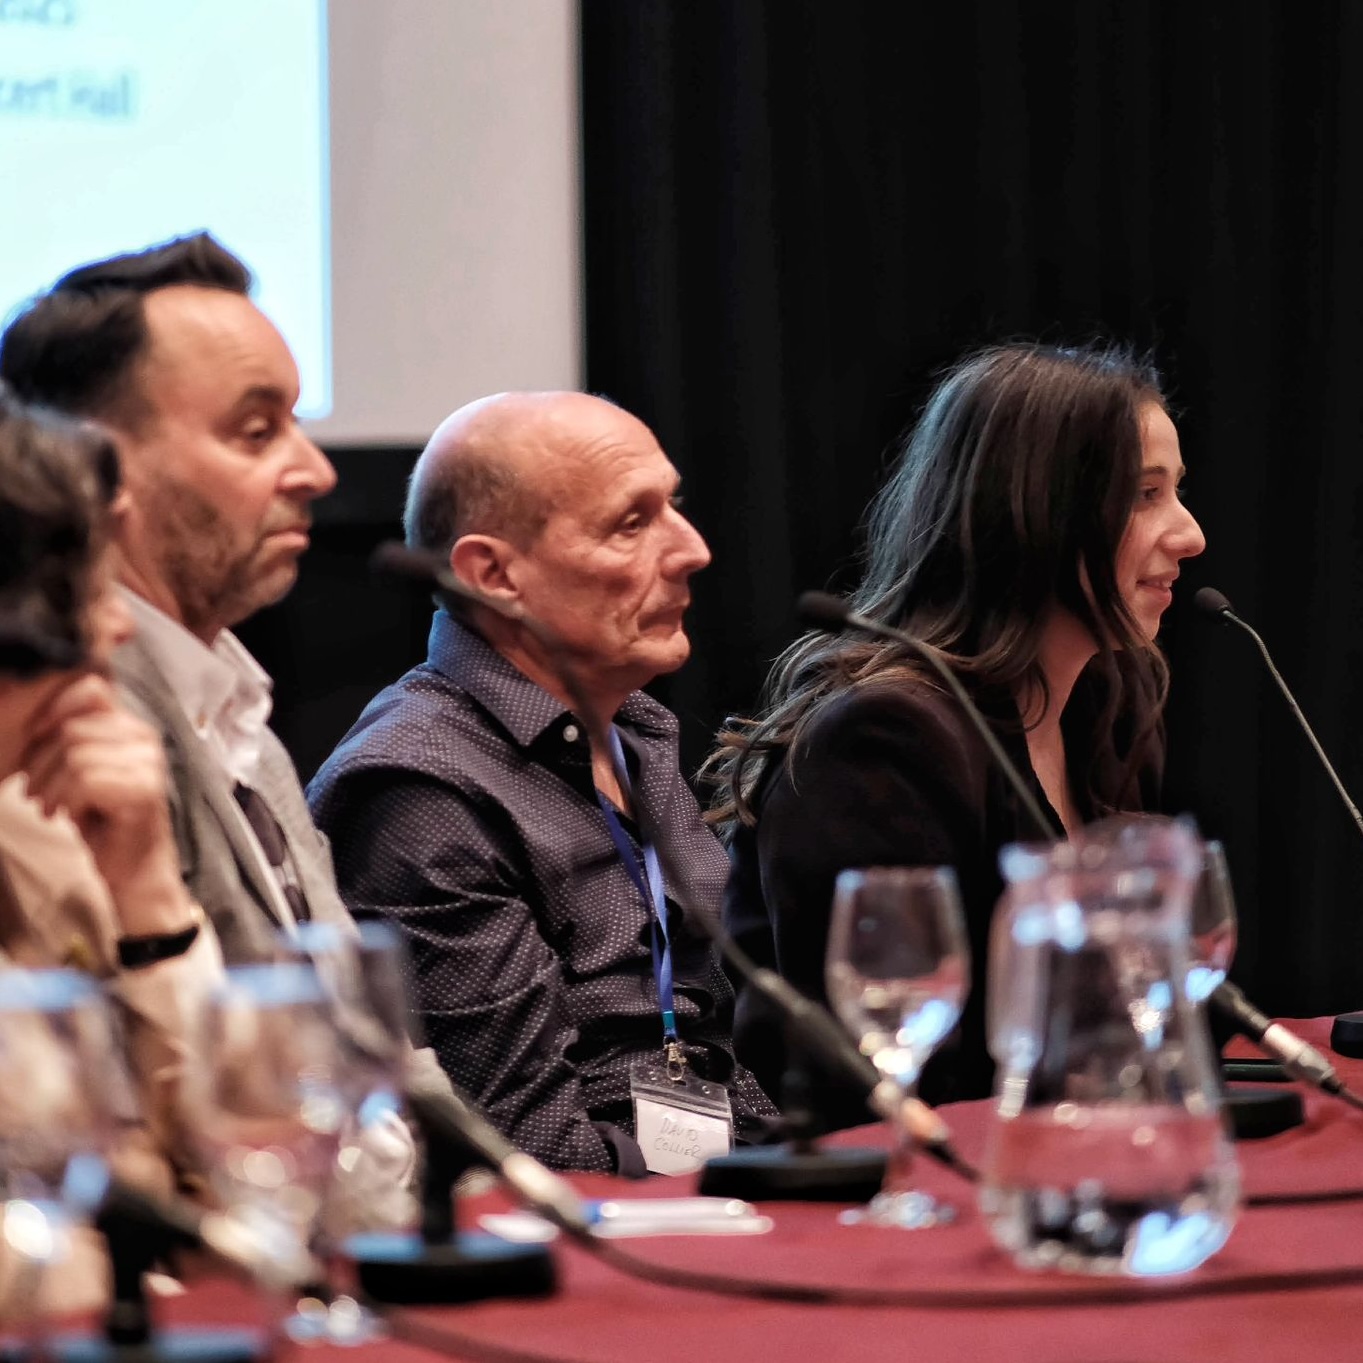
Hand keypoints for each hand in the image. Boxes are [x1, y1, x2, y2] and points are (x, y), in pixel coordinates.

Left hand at [20, 673, 194, 935]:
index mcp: (131, 725)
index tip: (32, 745)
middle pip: (74, 727)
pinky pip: (86, 780)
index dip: (52, 711)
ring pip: (76, 754)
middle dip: (41, 762)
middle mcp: (146, 738)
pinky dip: (67, 802)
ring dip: (51, 787)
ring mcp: (150, 763)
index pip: (90, 688)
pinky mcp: (145, 791)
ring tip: (50, 807)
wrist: (132, 871)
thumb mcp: (79, 769)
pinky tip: (69, 817)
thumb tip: (23, 709)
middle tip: (35, 793)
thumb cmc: (100, 820)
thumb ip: (68, 735)